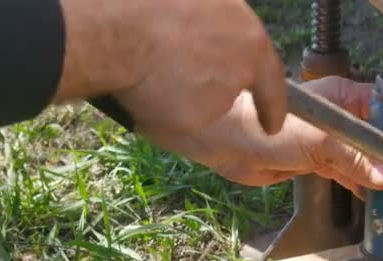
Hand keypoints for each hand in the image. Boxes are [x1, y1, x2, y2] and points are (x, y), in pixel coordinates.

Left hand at [55, 0, 286, 133]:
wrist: (109, 36)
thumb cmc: (155, 86)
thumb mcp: (195, 120)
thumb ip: (221, 106)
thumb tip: (219, 96)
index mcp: (254, 53)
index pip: (273, 86)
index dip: (272, 110)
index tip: (270, 125)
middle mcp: (240, 16)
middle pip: (249, 47)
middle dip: (239, 70)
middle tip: (225, 85)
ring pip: (219, 25)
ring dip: (209, 45)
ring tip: (186, 60)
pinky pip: (188, 12)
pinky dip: (181, 26)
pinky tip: (167, 37)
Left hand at [144, 76, 382, 197]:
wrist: (228, 142)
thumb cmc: (270, 127)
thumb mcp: (320, 140)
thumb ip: (354, 158)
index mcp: (342, 97)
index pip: (382, 109)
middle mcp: (336, 118)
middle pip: (371, 138)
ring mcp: (323, 141)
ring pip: (356, 158)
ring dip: (371, 174)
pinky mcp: (312, 161)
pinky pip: (341, 173)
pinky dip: (355, 184)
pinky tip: (370, 197)